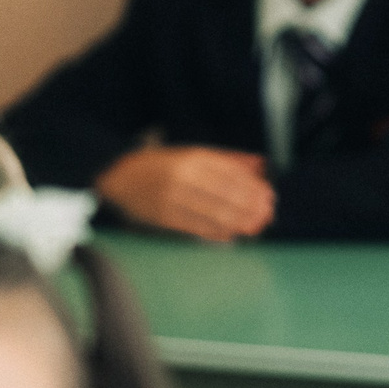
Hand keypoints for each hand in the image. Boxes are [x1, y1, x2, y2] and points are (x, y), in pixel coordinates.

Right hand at [96, 146, 275, 241]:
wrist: (119, 175)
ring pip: (213, 214)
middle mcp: (183, 177)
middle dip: (250, 206)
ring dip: (238, 222)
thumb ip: (227, 160)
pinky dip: (217, 233)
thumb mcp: (193, 153)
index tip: (269, 194)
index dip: (252, 186)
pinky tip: (232, 234)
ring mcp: (172, 199)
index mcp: (191, 158)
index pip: (230, 174)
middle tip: (266, 214)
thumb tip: (260, 164)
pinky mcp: (164, 218)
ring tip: (254, 226)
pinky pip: (196, 228)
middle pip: (226, 195)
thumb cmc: (161, 164)